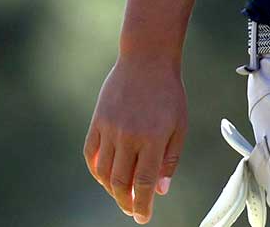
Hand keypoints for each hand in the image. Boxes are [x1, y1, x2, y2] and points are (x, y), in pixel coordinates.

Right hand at [83, 55, 188, 223]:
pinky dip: (96, 170)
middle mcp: (129, 136)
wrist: (147, 59)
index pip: (143, 182)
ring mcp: (110, 128)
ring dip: (112, 188)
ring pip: (104, 171)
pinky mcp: (97, 121)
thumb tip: (159, 190)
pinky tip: (105, 176)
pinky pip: (91, 154)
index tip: (142, 217)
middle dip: (125, 201)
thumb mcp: (179, 125)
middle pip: (120, 182)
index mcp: (153, 138)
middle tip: (131, 209)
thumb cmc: (168, 93)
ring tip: (121, 194)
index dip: (141, 204)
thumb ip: (169, 159)